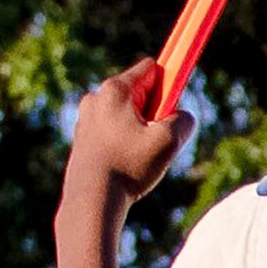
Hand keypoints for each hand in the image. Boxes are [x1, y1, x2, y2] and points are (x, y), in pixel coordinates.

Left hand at [67, 67, 195, 209]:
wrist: (92, 198)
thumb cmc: (127, 166)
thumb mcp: (168, 141)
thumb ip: (183, 121)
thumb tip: (184, 117)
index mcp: (115, 90)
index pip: (150, 69)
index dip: (170, 82)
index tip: (177, 99)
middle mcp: (96, 98)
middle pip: (138, 93)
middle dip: (155, 111)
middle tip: (160, 137)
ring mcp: (86, 118)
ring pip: (125, 115)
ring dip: (139, 129)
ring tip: (141, 156)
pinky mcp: (82, 138)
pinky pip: (112, 130)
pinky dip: (124, 142)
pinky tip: (126, 164)